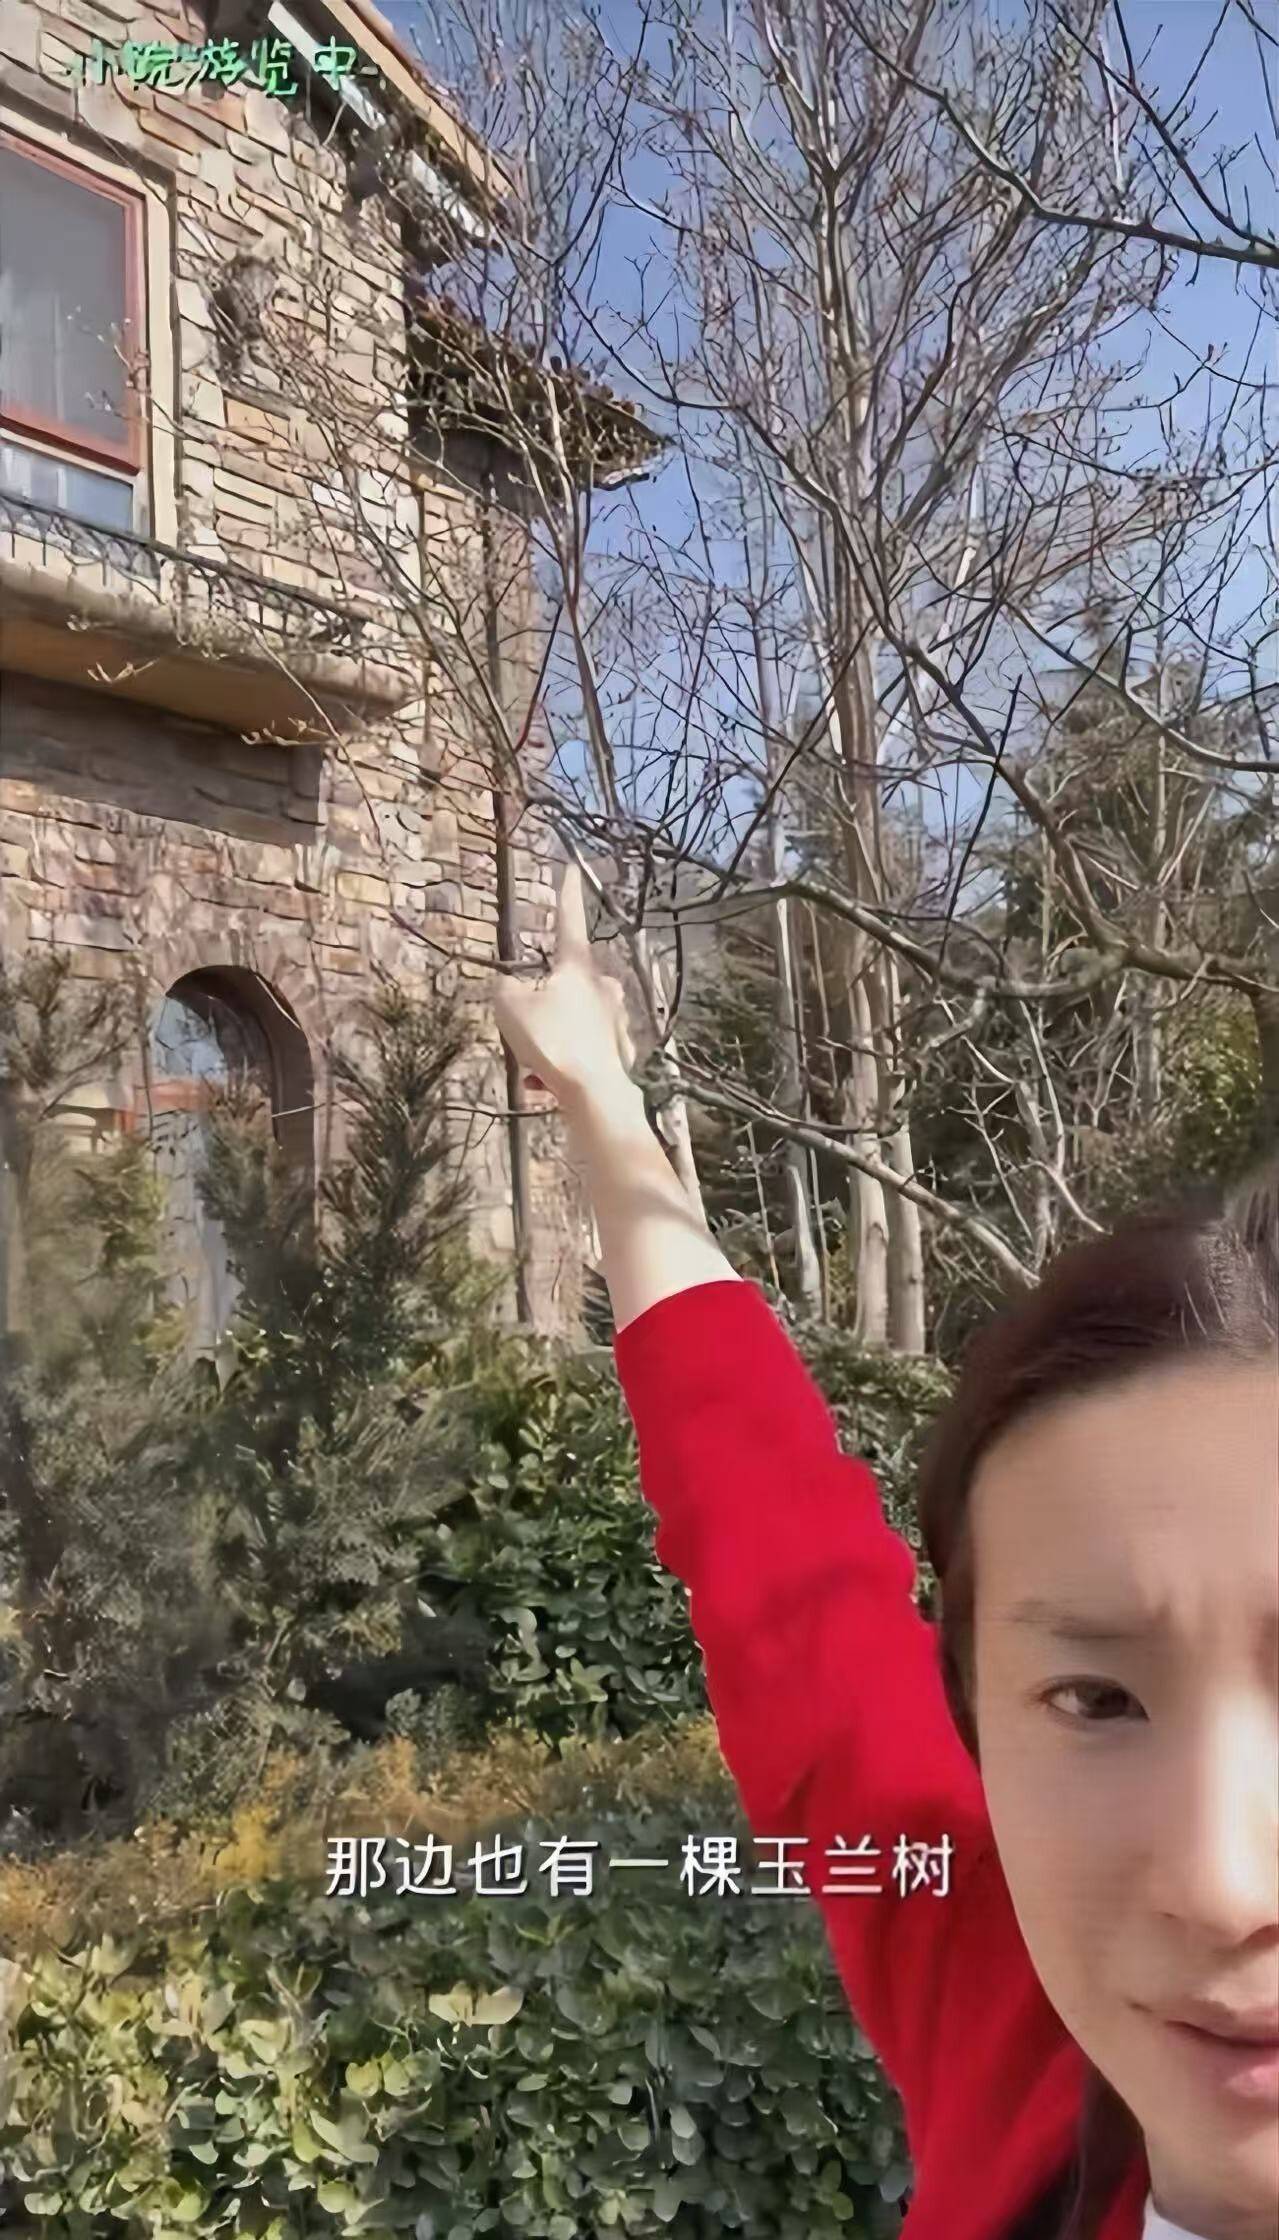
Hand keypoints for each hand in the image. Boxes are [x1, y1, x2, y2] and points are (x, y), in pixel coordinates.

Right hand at [493, 864, 636, 1112]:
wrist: (595, 1093)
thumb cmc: (553, 1040)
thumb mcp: (510, 1007)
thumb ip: (504, 988)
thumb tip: (510, 988)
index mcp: (578, 968)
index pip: (568, 921)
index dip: (566, 895)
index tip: (571, 869)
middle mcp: (604, 987)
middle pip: (567, 983)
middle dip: (544, 1004)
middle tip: (525, 1030)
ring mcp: (616, 1019)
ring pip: (571, 1023)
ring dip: (548, 1041)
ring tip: (533, 1067)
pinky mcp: (620, 1051)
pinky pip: (581, 1051)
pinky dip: (561, 1064)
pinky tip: (547, 1085)